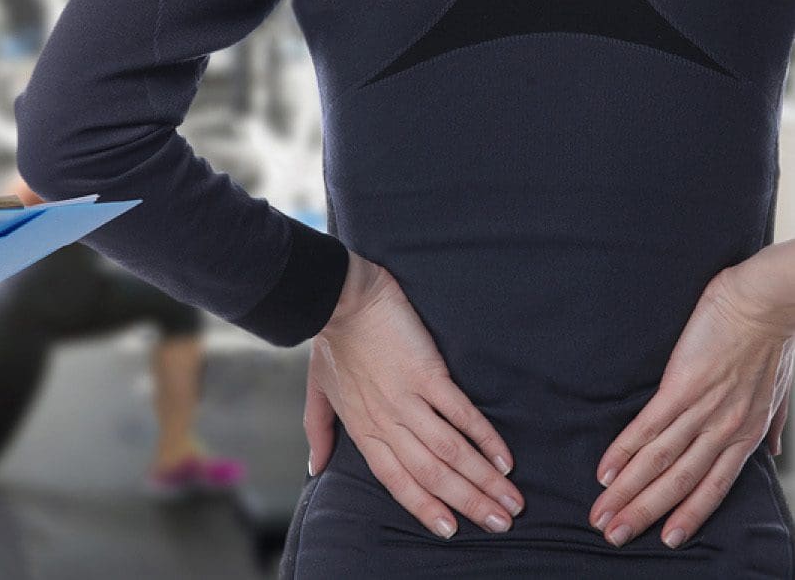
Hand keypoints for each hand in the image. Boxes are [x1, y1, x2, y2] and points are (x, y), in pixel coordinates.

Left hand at [306, 252, 523, 538]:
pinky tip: (505, 458)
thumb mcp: (319, 392)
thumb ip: (319, 431)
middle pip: (430, 474)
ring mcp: (407, 398)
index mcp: (363, 429)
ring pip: (450, 451)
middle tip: (501, 524)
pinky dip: (485, 438)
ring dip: (484, 479)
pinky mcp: (427, 373)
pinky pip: (461, 414)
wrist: (339, 298)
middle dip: (468, 503)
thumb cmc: (332, 342)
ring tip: (512, 500)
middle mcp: (386, 421)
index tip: (451, 531)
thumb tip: (316, 468)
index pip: (396, 481)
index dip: (424, 507)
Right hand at [590, 264, 794, 548]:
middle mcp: (723, 432)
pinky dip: (625, 451)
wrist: (764, 305)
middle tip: (613, 534)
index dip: (687, 516)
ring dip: (627, 491)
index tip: (663, 539)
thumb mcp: (779, 394)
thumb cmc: (774, 342)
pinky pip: (648, 427)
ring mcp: (701, 412)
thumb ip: (770, 425)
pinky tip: (606, 468)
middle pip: (677, 483)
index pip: (712, 488)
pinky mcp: (681, 387)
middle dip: (643, 512)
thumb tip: (770, 453)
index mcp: (746, 435)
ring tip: (602, 510)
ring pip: (659, 462)